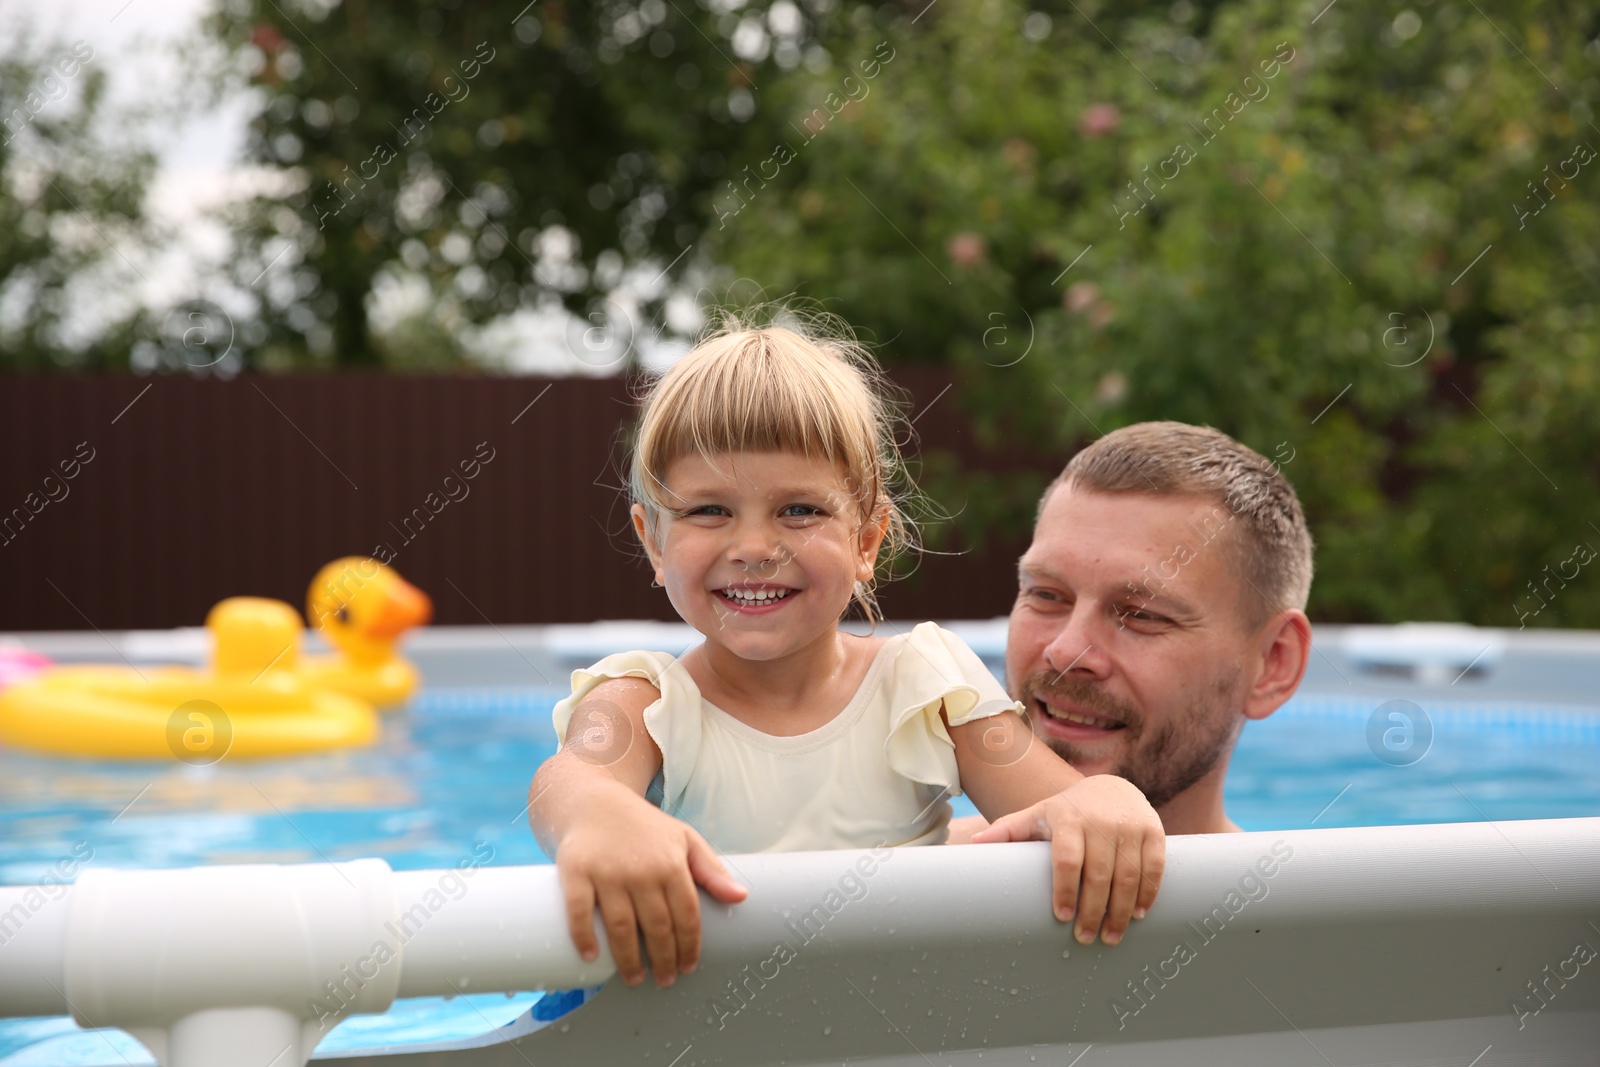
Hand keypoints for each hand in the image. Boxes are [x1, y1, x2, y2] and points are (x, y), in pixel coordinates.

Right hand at [555, 782, 747, 985]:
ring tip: (635, 978)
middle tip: (665, 979)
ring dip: (629, 960)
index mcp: (671, 863)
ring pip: (621, 927)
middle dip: (664, 959)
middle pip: (657, 927)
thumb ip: (712, 870)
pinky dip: (584, 937)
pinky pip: (579, 912)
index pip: (687, 915)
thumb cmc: (644, 827)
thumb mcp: (684, 839)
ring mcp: (607, 872)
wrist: (595, 802)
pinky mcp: (575, 872)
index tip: (688, 967)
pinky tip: (592, 957)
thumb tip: (741, 897)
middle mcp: (641, 869)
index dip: (689, 946)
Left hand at [968, 774, 1163, 944]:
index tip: (1062, 918)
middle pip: (1099, 874)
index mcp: (1068, 819)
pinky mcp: (1154, 831)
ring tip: (1111, 936)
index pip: (1067, 859)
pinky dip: (1148, 893)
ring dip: (1121, 910)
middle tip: (1086, 938)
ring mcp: (1130, 826)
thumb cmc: (1066, 811)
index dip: (1065, 890)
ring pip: (1128, 875)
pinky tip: (1137, 914)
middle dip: (1093, 911)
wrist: (1111, 787)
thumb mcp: (1036, 816)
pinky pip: (1154, 867)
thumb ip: (1008, 831)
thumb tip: (972, 845)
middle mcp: (1101, 821)